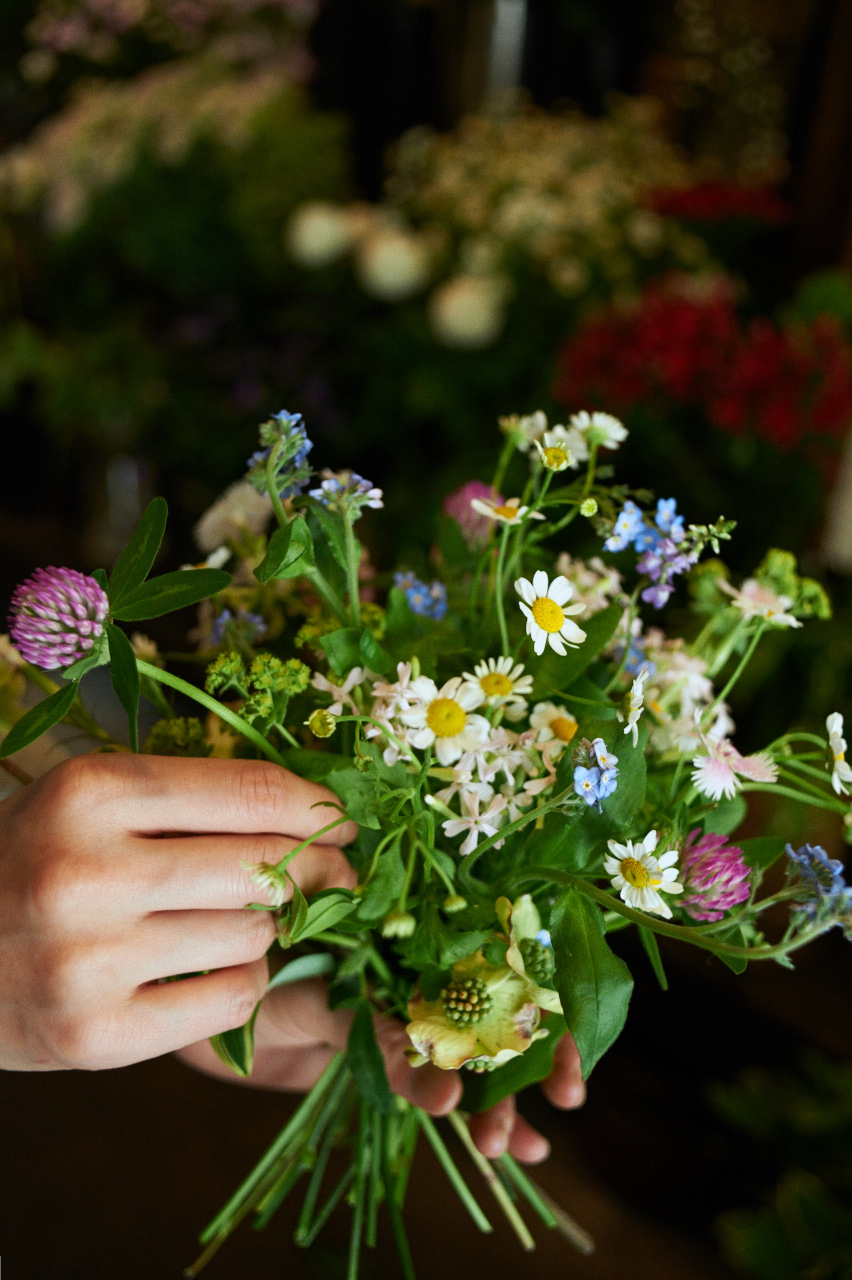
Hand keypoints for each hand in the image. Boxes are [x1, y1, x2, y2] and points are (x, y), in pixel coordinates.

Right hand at [0, 753, 356, 1071]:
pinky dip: (240, 982)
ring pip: (256, 936)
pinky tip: (210, 968)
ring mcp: (91, 961)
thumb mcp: (89, 802)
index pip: (254, 793)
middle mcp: (89, 873)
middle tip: (334, 878)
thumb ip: (189, 799)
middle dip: (321, 873)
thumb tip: (317, 814)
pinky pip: (232, 999)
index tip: (345, 823)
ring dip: (266, 930)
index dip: (321, 810)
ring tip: (237, 922)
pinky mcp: (97, 1036)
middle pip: (269, 868)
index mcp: (91, 793)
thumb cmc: (31, 861)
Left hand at [177, 978, 584, 1162]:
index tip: (566, 1026)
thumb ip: (373, 1024)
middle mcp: (427, 967)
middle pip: (507, 1002)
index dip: (542, 985)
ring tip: (514, 1143)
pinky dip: (480, 1118)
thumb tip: (435, 1064)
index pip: (499, 948)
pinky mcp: (398, 1062)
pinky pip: (448, 1089)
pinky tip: (511, 1152)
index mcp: (418, 927)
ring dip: (508, 1096)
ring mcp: (417, 1017)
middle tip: (564, 1093)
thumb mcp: (317, 996)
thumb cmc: (258, 976)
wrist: (215, 1017)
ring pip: (482, 1055)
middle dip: (542, 1049)